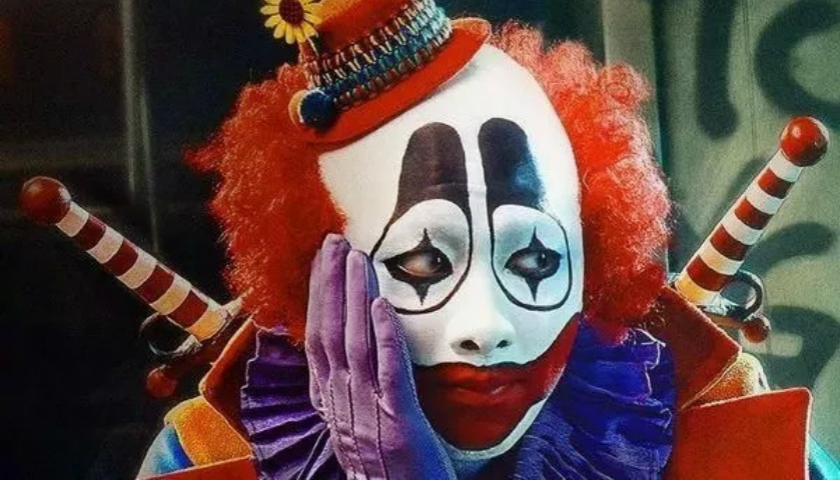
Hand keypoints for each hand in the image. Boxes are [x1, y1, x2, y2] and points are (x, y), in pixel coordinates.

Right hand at [305, 234, 454, 479]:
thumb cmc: (383, 467)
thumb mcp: (355, 423)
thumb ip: (347, 387)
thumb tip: (345, 348)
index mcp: (331, 401)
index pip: (316, 339)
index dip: (317, 297)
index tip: (322, 260)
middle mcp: (342, 403)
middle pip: (328, 334)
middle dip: (330, 285)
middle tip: (334, 241)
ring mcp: (368, 413)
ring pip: (353, 345)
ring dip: (352, 298)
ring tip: (357, 259)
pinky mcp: (400, 424)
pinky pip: (388, 373)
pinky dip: (383, 338)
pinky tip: (381, 306)